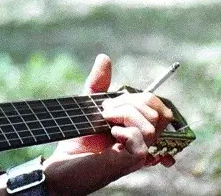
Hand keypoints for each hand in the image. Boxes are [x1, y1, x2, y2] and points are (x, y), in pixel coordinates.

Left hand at [44, 54, 174, 194]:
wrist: (60, 163)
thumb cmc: (76, 139)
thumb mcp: (88, 106)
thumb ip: (98, 84)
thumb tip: (105, 58)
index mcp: (139, 127)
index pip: (160, 106)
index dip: (141, 98)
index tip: (112, 104)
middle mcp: (144, 140)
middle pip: (160, 112)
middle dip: (131, 103)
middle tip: (106, 111)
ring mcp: (139, 152)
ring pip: (152, 124)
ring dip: (125, 114)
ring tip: (106, 122)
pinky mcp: (130, 162)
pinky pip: (142, 141)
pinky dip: (125, 131)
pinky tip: (111, 135)